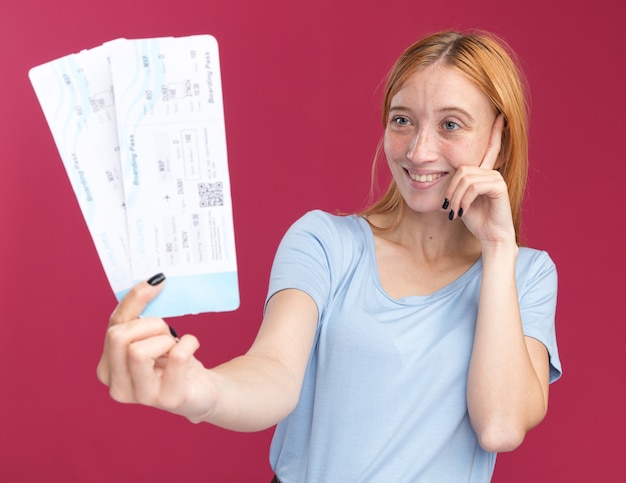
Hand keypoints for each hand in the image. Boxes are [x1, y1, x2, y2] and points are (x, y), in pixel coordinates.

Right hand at [96, 276, 215, 421]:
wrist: (201, 391)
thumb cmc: (172, 360)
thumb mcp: (151, 336)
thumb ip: (140, 312)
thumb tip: (152, 280)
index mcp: (107, 368)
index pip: (114, 325)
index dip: (136, 300)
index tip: (157, 282)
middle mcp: (117, 387)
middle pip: (118, 337)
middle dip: (149, 325)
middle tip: (167, 331)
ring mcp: (141, 397)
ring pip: (138, 352)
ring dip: (165, 339)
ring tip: (174, 346)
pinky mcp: (168, 399)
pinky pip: (175, 358)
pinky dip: (189, 344)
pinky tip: (191, 347)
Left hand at [444, 115, 515, 246]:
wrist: (490, 236)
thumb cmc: (474, 219)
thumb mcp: (457, 199)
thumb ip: (453, 186)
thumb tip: (433, 177)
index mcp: (483, 172)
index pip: (489, 148)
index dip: (495, 132)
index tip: (500, 114)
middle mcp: (491, 171)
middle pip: (460, 169)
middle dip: (451, 190)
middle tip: (450, 208)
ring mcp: (496, 178)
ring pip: (464, 178)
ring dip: (455, 198)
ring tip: (455, 212)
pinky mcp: (498, 186)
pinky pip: (472, 186)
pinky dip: (463, 200)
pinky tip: (463, 212)